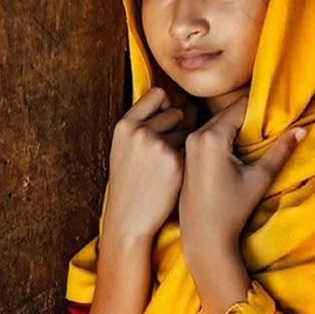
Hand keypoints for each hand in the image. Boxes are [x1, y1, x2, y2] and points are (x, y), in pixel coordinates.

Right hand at [103, 86, 188, 242]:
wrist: (129, 219)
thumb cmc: (128, 184)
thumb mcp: (122, 148)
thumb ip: (139, 124)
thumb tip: (166, 100)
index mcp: (125, 125)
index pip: (157, 94)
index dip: (165, 105)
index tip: (167, 116)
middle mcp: (141, 131)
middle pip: (175, 112)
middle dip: (175, 127)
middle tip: (163, 151)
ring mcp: (159, 146)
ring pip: (187, 131)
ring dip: (183, 145)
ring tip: (166, 167)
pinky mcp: (177, 162)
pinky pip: (192, 150)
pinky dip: (188, 161)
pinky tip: (175, 176)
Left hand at [179, 94, 306, 248]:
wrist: (203, 237)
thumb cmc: (232, 209)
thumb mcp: (259, 178)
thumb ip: (281, 150)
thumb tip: (302, 129)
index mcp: (212, 137)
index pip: (239, 108)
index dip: (259, 107)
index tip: (275, 110)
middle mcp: (195, 136)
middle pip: (226, 114)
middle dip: (247, 117)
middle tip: (269, 123)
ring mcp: (187, 146)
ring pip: (215, 124)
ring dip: (234, 127)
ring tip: (255, 137)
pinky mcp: (185, 156)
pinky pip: (205, 136)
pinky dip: (221, 137)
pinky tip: (236, 150)